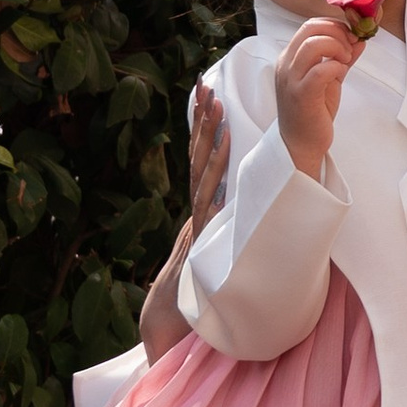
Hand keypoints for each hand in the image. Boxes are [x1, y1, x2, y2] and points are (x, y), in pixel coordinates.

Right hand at [139, 85, 228, 360]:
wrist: (171, 320)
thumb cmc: (197, 290)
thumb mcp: (216, 250)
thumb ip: (222, 229)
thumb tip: (236, 211)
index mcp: (202, 208)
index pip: (202, 160)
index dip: (205, 131)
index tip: (210, 99)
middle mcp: (197, 208)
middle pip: (198, 156)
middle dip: (202, 121)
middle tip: (207, 86)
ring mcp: (198, 219)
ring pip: (201, 170)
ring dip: (208, 136)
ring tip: (216, 105)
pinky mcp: (203, 233)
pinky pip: (209, 196)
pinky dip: (215, 170)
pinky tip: (222, 147)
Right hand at [276, 16, 361, 182]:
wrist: (301, 144)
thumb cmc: (313, 112)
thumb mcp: (329, 79)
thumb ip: (342, 59)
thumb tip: (359, 40)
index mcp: (290, 57)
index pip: (310, 25)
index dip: (335, 26)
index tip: (351, 37)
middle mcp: (286, 64)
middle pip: (310, 28)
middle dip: (338, 32)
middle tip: (351, 47)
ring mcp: (291, 78)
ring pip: (313, 44)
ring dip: (337, 47)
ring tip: (346, 62)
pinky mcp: (301, 94)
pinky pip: (321, 69)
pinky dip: (336, 66)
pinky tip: (340, 74)